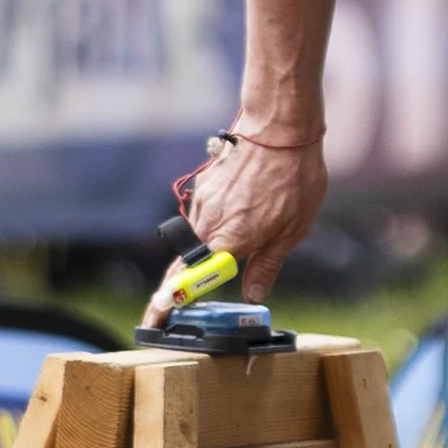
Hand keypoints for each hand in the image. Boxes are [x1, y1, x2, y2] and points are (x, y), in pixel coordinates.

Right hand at [138, 130, 328, 327]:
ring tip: (245, 234)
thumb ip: (267, 265)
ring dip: (210, 245)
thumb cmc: (293, 178)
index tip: (155, 319)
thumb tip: (253, 294)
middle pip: (186, 261)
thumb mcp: (292, 231)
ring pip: (197, 236)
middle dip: (185, 281)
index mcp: (229, 240)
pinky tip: (245, 209)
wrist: (279, 128)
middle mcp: (208, 222)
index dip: (167, 303)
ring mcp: (204, 201)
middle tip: (187, 296)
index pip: (187, 281)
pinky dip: (218, 220)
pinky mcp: (205, 183)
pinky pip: (205, 213)